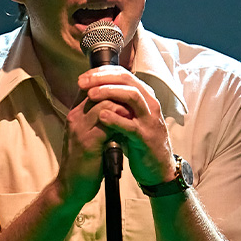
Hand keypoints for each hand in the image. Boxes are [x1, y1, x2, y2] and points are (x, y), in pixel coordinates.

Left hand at [76, 66, 175, 187]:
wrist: (157, 168)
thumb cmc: (139, 141)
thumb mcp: (128, 117)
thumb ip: (116, 104)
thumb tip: (92, 90)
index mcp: (144, 96)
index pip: (123, 74)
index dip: (102, 72)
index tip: (84, 77)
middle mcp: (149, 103)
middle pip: (127, 80)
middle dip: (103, 78)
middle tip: (84, 82)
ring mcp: (149, 120)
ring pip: (132, 96)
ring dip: (110, 92)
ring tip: (91, 95)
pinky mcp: (147, 137)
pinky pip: (131, 125)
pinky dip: (116, 119)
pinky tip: (101, 116)